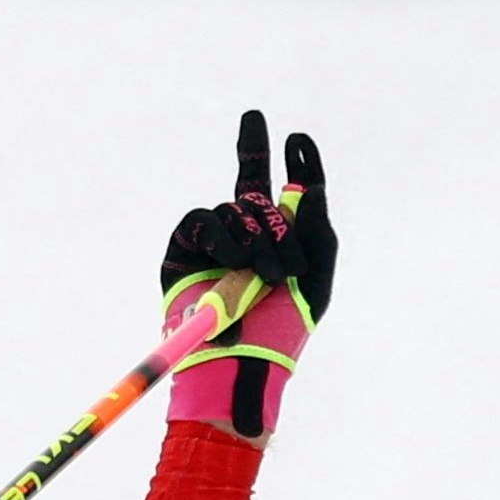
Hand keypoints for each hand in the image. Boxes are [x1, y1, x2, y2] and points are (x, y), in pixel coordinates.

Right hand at [160, 109, 335, 437]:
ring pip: (233, 207)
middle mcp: (246, 237)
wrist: (239, 362)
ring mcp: (213, 243)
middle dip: (257, 163)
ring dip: (253, 236)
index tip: (299, 137)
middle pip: (251, 185)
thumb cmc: (282, 331)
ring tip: (262, 274)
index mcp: (282, 243)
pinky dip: (220, 235)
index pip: (288, 193)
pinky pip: (202, 220)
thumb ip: (316, 231)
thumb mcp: (315, 281)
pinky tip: (234, 259)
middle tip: (259, 138)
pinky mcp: (183, 251)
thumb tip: (306, 187)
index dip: (295, 164)